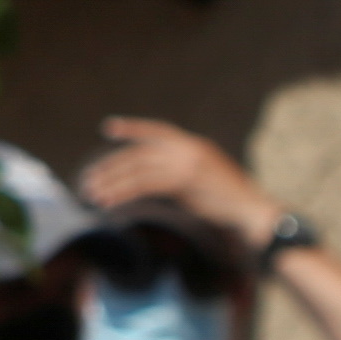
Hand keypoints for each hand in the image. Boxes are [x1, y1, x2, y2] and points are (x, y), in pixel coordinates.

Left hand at [79, 116, 285, 248]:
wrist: (251, 211)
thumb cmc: (228, 202)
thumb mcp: (203, 179)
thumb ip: (179, 173)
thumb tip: (149, 180)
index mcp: (194, 144)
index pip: (158, 130)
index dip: (133, 128)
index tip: (108, 127)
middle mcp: (189, 148)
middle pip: (139, 154)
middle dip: (111, 167)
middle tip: (88, 179)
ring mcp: (187, 162)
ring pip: (138, 170)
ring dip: (112, 182)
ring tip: (92, 194)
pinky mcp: (184, 180)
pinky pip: (145, 185)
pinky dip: (123, 193)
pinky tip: (109, 202)